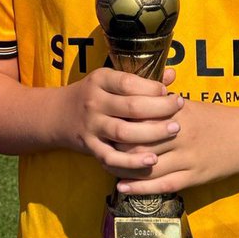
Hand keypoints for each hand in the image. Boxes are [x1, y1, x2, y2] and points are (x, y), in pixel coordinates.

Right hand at [58, 67, 182, 175]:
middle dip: (160, 109)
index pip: (129, 83)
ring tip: (174, 131)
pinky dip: (132, 162)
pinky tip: (151, 161)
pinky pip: (112, 157)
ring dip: (152, 134)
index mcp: (100, 80)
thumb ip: (141, 80)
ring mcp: (91, 126)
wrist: (59, 114)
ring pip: (124, 132)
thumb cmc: (94, 95)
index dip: (152, 88)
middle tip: (179, 111)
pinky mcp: (90, 147)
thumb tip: (172, 75)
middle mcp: (94, 102)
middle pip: (131, 107)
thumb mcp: (110, 81)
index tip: (169, 93)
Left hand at [115, 98, 233, 194]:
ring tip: (106, 169)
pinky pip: (162, 185)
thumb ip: (161, 102)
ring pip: (148, 167)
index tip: (104, 125)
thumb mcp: (188, 105)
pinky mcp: (194, 177)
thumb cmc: (213, 119)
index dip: (119, 124)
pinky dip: (140, 188)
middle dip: (117, 149)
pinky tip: (122, 188)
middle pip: (140, 143)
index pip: (140, 118)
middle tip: (99, 149)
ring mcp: (188, 158)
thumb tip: (133, 92)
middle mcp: (181, 135)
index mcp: (178, 113)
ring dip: (124, 170)